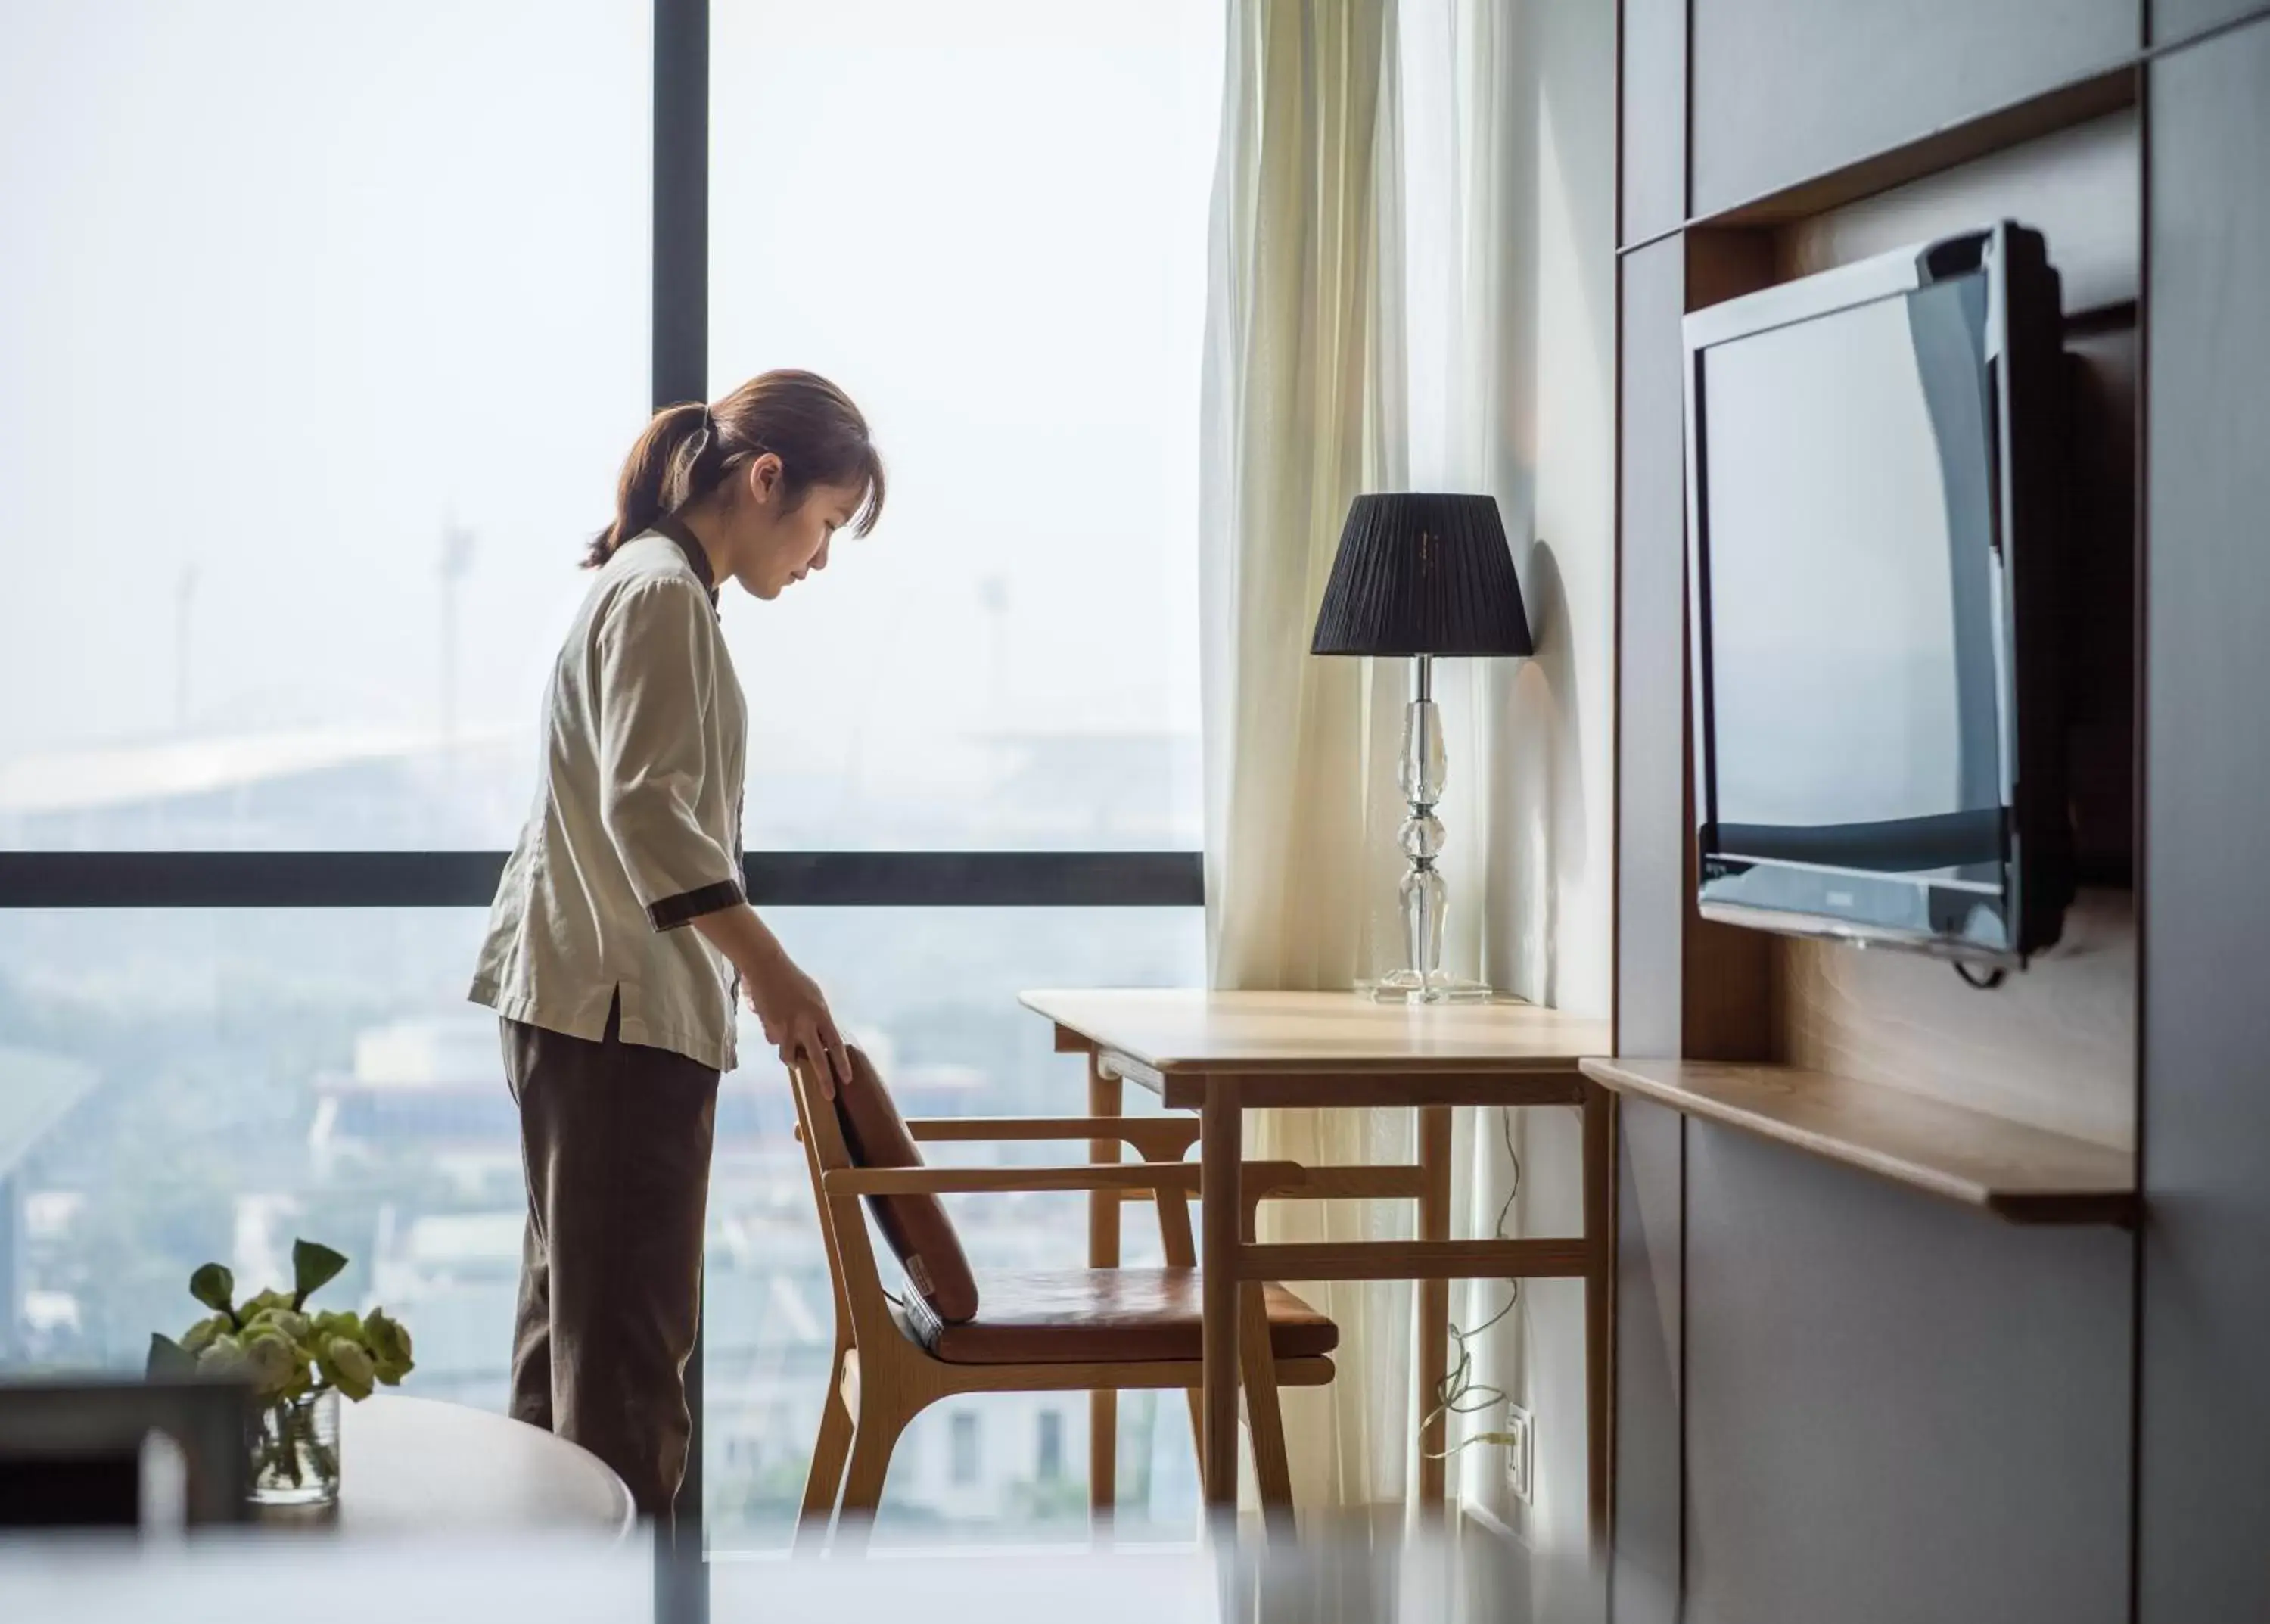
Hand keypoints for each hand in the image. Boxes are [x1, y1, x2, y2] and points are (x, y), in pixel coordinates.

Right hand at [743, 947, 850, 1095]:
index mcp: (820, 1014)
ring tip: (793, 1059)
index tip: (847, 1079)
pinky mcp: (769, 1028)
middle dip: (823, 1080)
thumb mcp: (816, 998)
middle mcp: (804, 1024)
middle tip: (829, 1096)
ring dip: (792, 1059)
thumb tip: (822, 1041)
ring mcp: (785, 1028)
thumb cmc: (796, 982)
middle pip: (815, 1059)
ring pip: (789, 1056)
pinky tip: (775, 1024)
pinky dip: (777, 1038)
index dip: (842, 1064)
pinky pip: (775, 1042)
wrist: (768, 969)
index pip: (835, 1045)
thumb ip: (820, 1020)